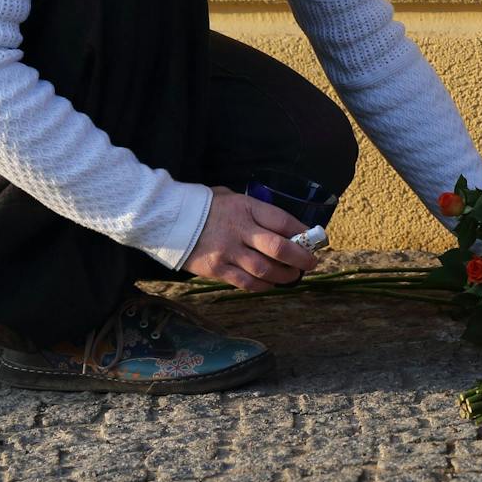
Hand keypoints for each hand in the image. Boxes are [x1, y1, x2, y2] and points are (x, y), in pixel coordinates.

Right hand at [185, 187, 319, 290]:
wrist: (167, 218)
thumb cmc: (204, 205)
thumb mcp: (231, 196)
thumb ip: (253, 210)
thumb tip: (281, 224)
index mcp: (246, 208)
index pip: (283, 221)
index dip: (303, 232)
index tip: (314, 239)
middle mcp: (239, 230)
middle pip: (279, 248)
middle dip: (301, 258)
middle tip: (311, 263)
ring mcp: (227, 252)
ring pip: (265, 269)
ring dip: (285, 275)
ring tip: (293, 276)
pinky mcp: (216, 269)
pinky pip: (245, 282)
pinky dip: (263, 285)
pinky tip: (270, 284)